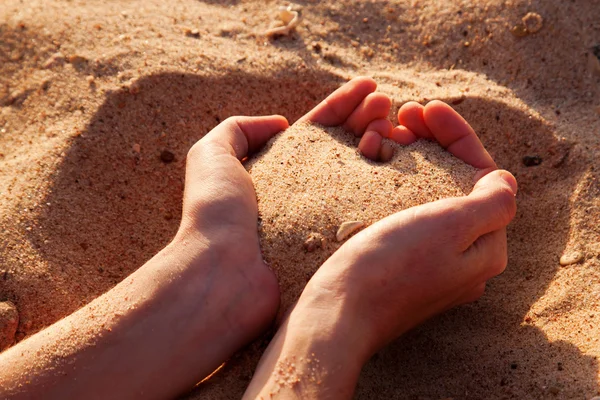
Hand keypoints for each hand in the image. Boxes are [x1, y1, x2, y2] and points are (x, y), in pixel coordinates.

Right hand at [307, 99, 516, 357]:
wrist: (339, 311)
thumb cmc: (393, 266)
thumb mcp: (452, 226)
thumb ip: (492, 202)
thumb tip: (504, 182)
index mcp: (484, 247)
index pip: (482, 175)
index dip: (457, 135)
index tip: (426, 109)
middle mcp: (462, 258)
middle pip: (454, 183)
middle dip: (432, 144)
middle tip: (401, 115)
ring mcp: (429, 263)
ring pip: (426, 195)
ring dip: (409, 159)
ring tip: (381, 135)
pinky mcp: (399, 265)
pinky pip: (403, 212)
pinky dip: (392, 183)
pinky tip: (372, 168)